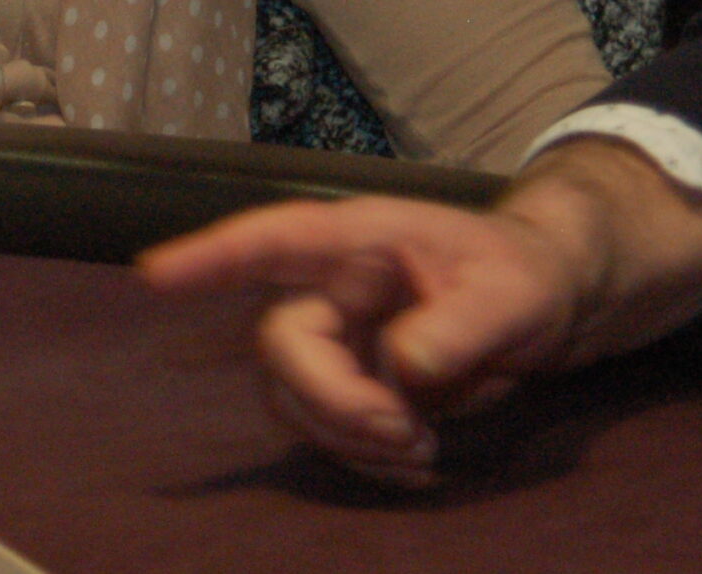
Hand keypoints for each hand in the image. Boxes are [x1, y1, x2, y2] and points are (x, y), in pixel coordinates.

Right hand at [139, 195, 588, 482]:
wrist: (549, 305)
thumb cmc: (526, 275)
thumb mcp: (513, 294)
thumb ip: (462, 327)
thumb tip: (404, 370)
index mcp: (359, 240)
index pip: (273, 240)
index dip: (211, 256)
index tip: (153, 275)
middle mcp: (331, 285)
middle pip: (282, 343)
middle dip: (332, 400)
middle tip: (404, 432)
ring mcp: (335, 336)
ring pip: (292, 396)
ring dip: (346, 436)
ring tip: (421, 449)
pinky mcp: (346, 382)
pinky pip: (324, 429)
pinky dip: (362, 456)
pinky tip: (417, 462)